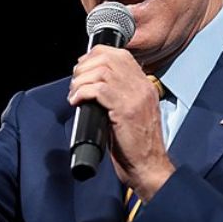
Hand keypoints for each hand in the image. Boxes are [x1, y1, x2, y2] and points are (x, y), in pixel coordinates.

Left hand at [68, 45, 173, 198]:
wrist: (148, 167)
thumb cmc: (135, 145)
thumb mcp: (129, 112)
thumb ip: (116, 95)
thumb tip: (91, 83)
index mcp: (144, 85)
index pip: (120, 55)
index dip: (96, 55)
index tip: (82, 67)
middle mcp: (142, 87)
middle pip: (109, 58)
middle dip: (84, 66)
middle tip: (75, 82)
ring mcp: (135, 97)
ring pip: (102, 71)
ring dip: (81, 80)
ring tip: (74, 94)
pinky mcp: (125, 110)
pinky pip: (98, 89)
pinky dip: (82, 92)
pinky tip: (76, 101)